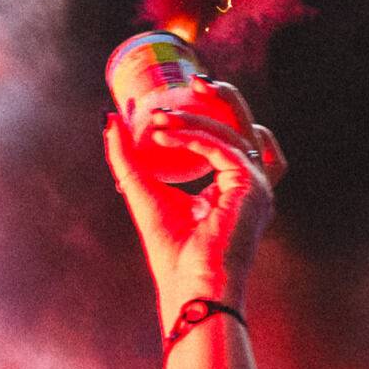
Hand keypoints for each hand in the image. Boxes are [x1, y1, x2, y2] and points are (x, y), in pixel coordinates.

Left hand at [104, 78, 287, 334]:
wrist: (190, 288)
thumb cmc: (172, 253)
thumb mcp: (143, 192)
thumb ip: (128, 157)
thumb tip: (110, 118)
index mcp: (235, 188)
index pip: (231, 140)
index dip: (208, 115)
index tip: (168, 106)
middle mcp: (253, 186)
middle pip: (249, 126)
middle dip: (224, 99)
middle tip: (194, 81)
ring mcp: (258, 187)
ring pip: (237, 132)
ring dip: (199, 116)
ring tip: (160, 114)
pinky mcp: (253, 188)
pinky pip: (224, 147)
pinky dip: (193, 135)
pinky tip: (162, 132)